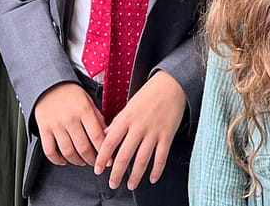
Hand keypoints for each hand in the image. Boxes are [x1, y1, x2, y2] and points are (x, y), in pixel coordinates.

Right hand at [33, 82, 105, 165]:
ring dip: (77, 161)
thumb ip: (98, 118)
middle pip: (83, 147)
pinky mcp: (44, 130)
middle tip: (96, 163)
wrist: (49, 85)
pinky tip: (64, 160)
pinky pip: (50, 151)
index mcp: (84, 110)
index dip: (104, 151)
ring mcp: (56, 125)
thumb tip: (107, 135)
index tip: (108, 160)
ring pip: (68, 152)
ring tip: (82, 161)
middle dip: (92, 160)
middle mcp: (70, 118)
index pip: (97, 136)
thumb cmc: (71, 94)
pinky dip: (58, 160)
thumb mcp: (89, 101)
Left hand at [95, 70, 186, 189]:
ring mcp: (154, 132)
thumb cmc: (149, 94)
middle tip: (113, 184)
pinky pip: (161, 157)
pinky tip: (152, 178)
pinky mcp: (167, 135)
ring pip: (142, 160)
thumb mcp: (129, 105)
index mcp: (126, 118)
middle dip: (117, 173)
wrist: (172, 84)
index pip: (110, 142)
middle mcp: (139, 127)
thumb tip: (104, 136)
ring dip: (135, 176)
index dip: (102, 158)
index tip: (98, 169)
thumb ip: (117, 122)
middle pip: (125, 155)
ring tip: (131, 185)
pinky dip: (156, 170)